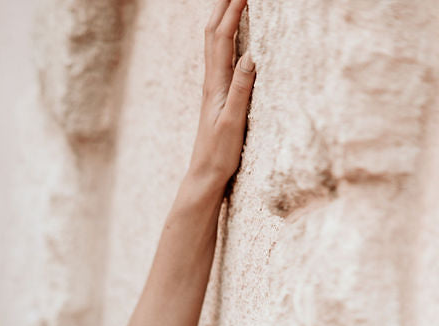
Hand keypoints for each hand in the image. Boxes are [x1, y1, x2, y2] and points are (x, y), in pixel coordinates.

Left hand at [186, 0, 255, 194]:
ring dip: (221, 15)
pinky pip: (220, 55)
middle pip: (213, 31)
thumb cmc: (219, 154)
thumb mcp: (233, 121)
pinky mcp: (219, 95)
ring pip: (214, 41)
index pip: (222, 36)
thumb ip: (242, 88)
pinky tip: (230, 33)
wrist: (205, 177)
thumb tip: (252, 54)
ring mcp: (214, 87)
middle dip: (224, 4)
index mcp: (216, 83)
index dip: (233, 8)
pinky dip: (224, 34)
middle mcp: (212, 81)